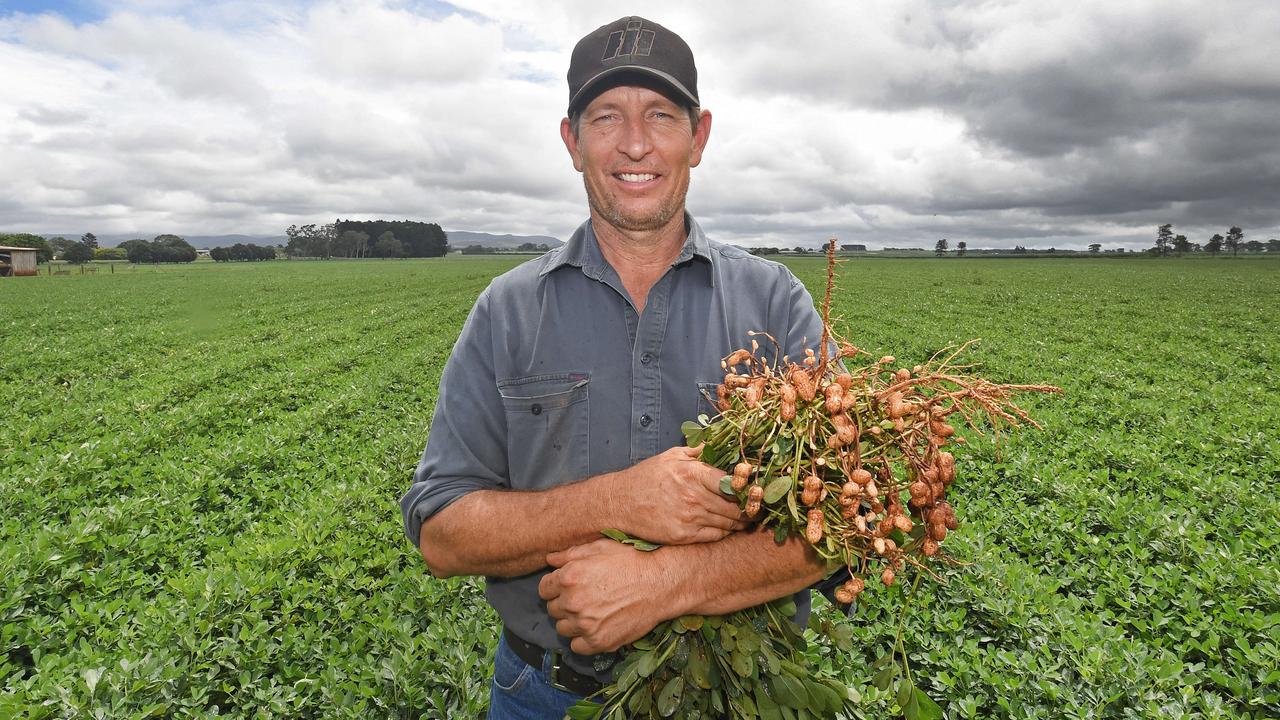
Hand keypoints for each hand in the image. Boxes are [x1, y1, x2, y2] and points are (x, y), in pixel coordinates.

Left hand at [538, 539, 672, 653]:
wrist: (661, 584)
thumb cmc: (632, 561)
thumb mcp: (600, 547)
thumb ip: (570, 554)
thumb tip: (550, 560)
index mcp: (569, 578)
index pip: (543, 589)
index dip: (555, 586)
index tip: (567, 587)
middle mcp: (573, 602)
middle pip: (552, 609)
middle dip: (564, 603)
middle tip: (583, 597)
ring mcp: (585, 625)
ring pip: (562, 628)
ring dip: (572, 621)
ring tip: (590, 612)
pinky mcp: (599, 642)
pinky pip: (576, 646)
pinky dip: (582, 639)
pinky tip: (595, 627)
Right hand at [605, 445, 744, 544]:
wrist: (620, 502)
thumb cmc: (647, 477)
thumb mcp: (671, 456)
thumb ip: (698, 451)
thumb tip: (719, 442)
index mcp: (693, 473)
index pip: (732, 482)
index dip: (748, 487)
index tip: (757, 489)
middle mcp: (693, 496)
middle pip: (735, 506)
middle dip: (750, 508)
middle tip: (759, 507)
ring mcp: (689, 518)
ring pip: (728, 522)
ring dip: (741, 521)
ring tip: (748, 518)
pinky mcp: (684, 536)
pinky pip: (715, 535)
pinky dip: (726, 532)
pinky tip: (728, 527)